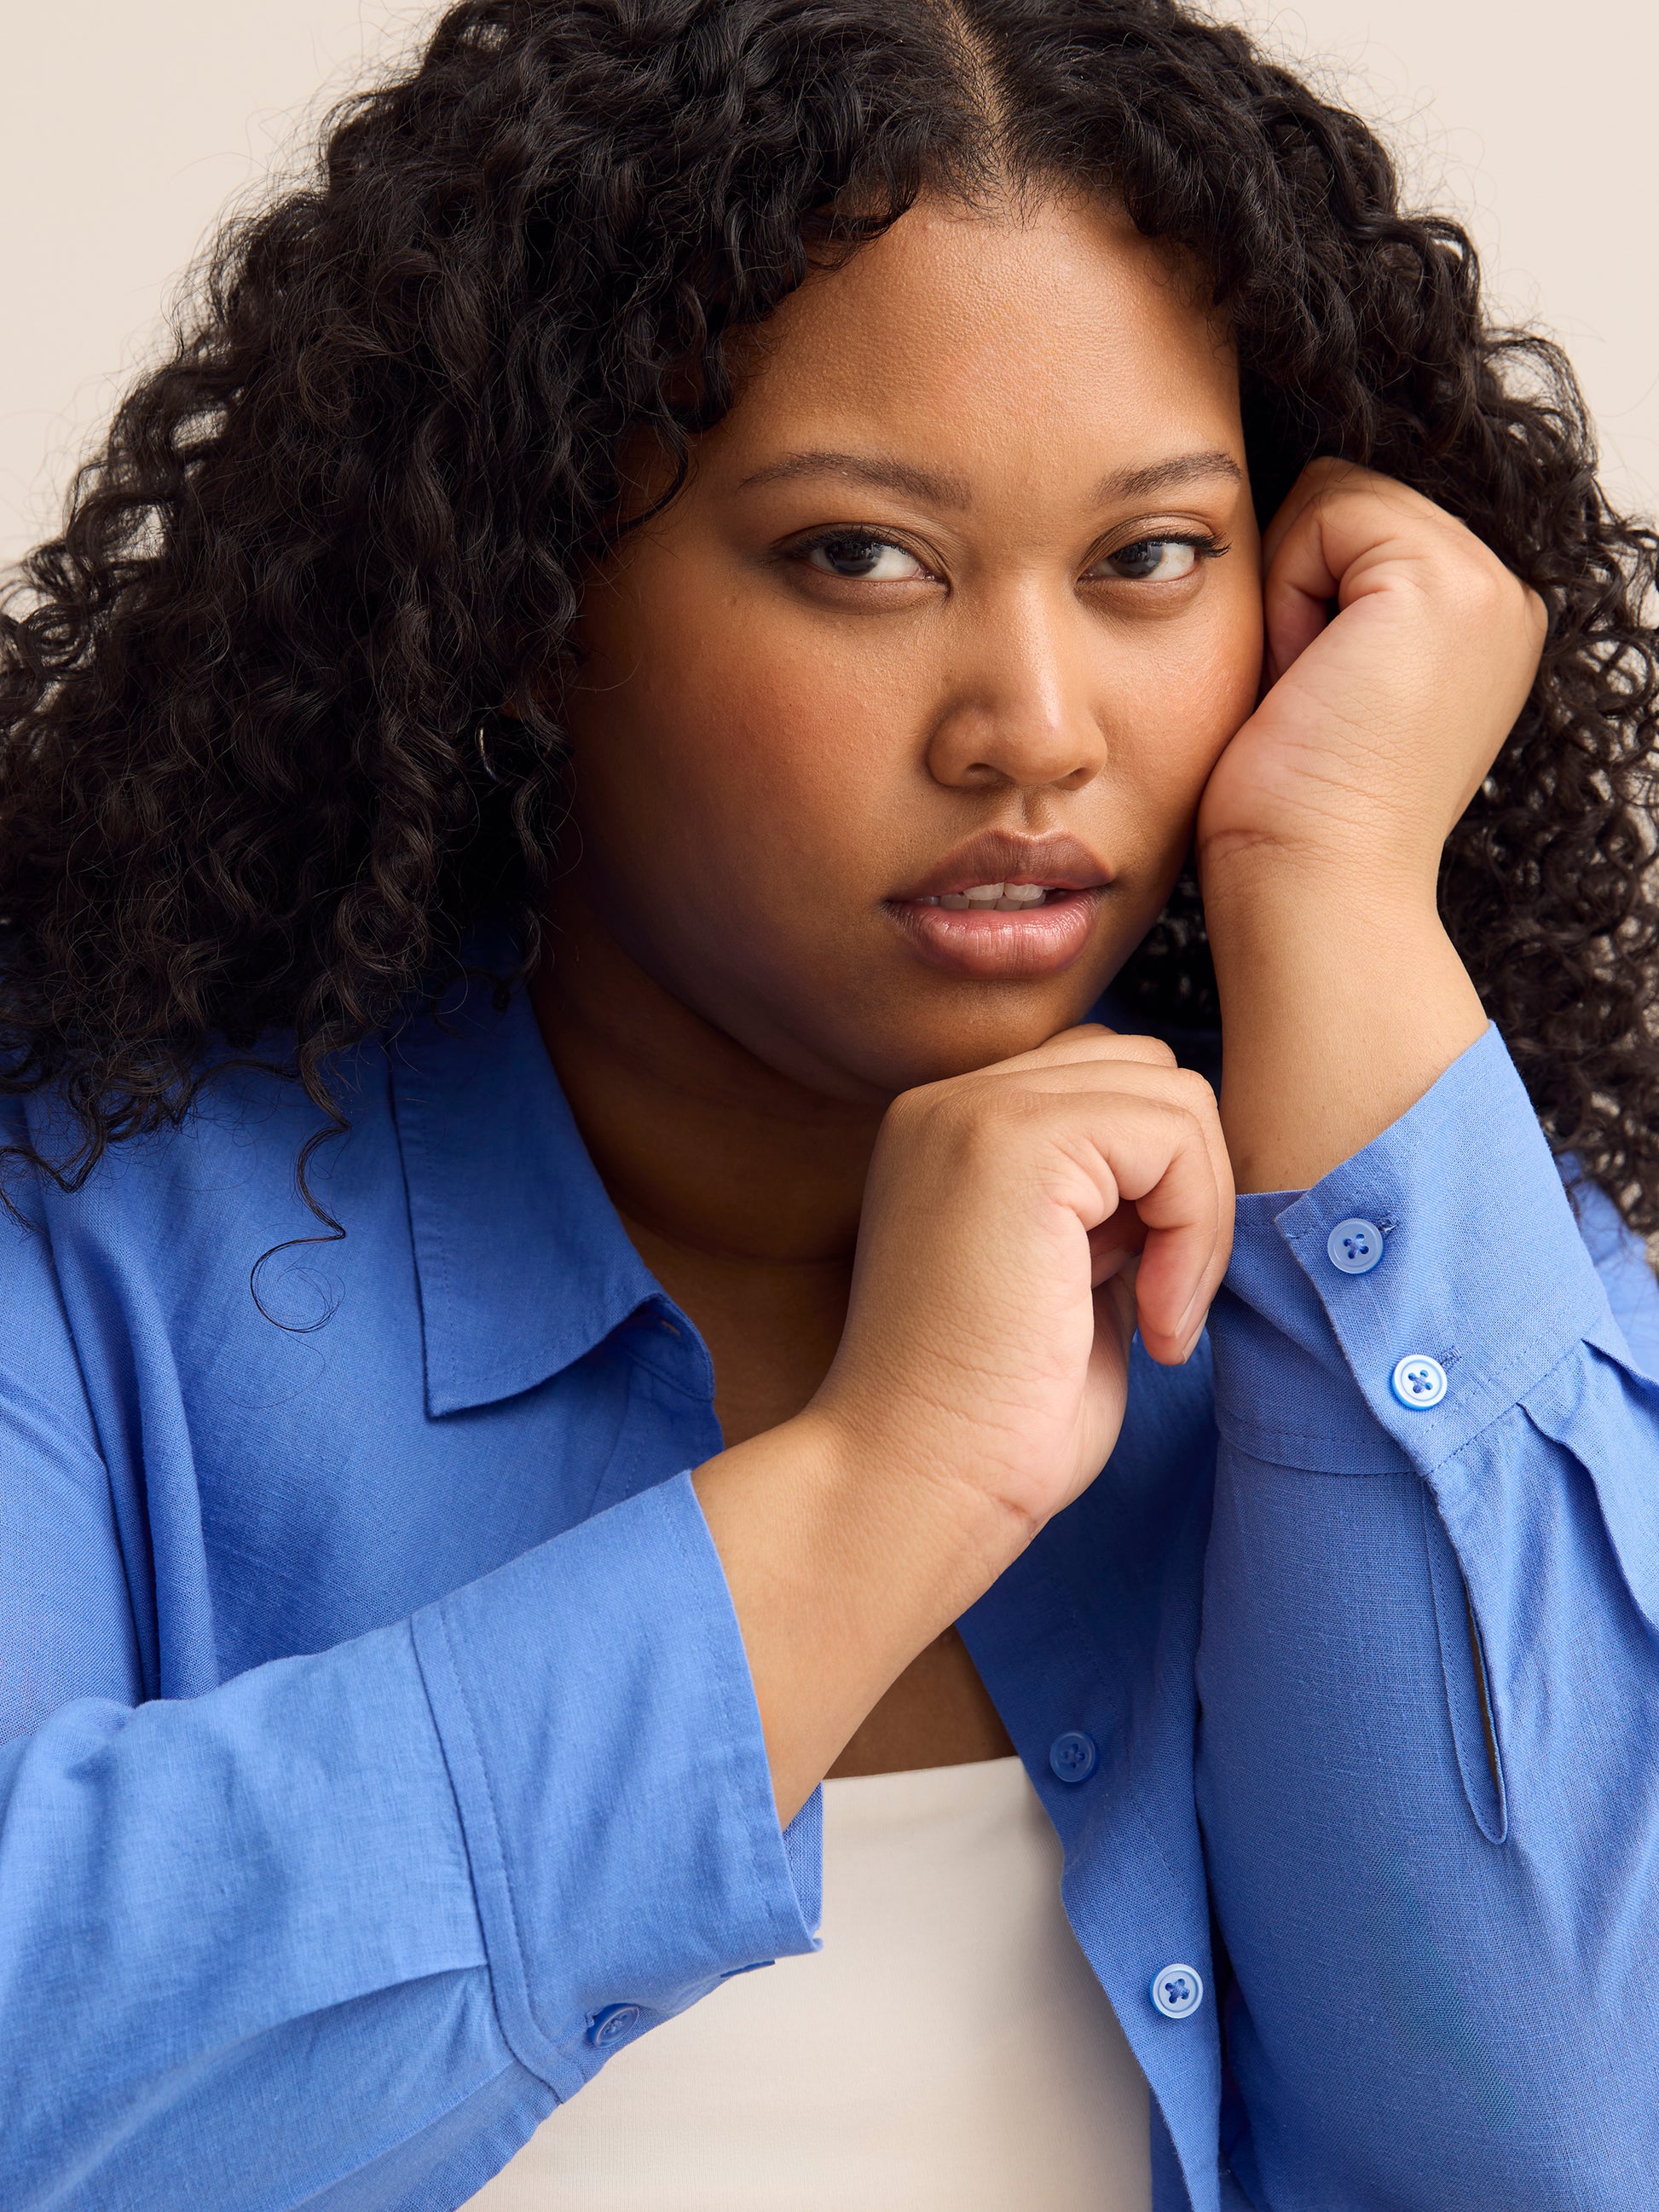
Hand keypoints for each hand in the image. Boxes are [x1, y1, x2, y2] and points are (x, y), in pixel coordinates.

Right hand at [810, 1024, 1232, 1536]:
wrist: (914, 1486)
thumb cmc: (993, 1422)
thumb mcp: (1066, 1282)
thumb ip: (1111, 1208)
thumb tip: (1197, 1169)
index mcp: (950, 1131)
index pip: (1107, 1083)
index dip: (1157, 1183)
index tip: (1141, 1295)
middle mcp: (950, 1102)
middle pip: (1147, 1071)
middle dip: (1188, 1186)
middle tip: (1160, 1302)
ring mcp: (976, 1112)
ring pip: (1174, 1095)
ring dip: (1199, 1213)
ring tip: (1159, 1315)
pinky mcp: (1016, 1143)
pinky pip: (1174, 1137)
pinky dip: (1196, 1234)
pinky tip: (1157, 1324)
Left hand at [1197, 458, 1545, 893]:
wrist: (1309, 889)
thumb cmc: (1289, 817)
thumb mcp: (1324, 684)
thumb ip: (1334, 603)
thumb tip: (1274, 525)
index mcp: (1478, 626)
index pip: (1358, 528)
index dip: (1299, 600)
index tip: (1311, 704)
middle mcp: (1503, 599)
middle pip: (1346, 504)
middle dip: (1295, 592)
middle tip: (1307, 703)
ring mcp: (1488, 587)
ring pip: (1334, 501)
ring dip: (1288, 597)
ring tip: (1310, 696)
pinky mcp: (1445, 584)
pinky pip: (1322, 512)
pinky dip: (1285, 597)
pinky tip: (1307, 683)